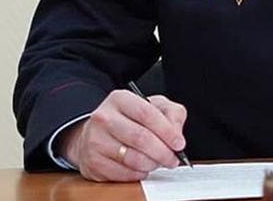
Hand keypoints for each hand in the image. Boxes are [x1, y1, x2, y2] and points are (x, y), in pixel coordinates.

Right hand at [61, 90, 186, 181]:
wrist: (96, 133)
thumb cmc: (129, 119)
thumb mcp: (153, 106)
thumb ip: (171, 113)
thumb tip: (176, 134)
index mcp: (120, 99)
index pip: (147, 114)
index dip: (167, 131)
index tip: (179, 143)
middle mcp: (104, 118)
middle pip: (140, 138)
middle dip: (163, 152)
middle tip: (173, 159)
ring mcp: (95, 141)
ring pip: (133, 159)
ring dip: (152, 164)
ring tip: (158, 162)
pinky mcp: (93, 162)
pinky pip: (124, 174)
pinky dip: (139, 173)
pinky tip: (142, 167)